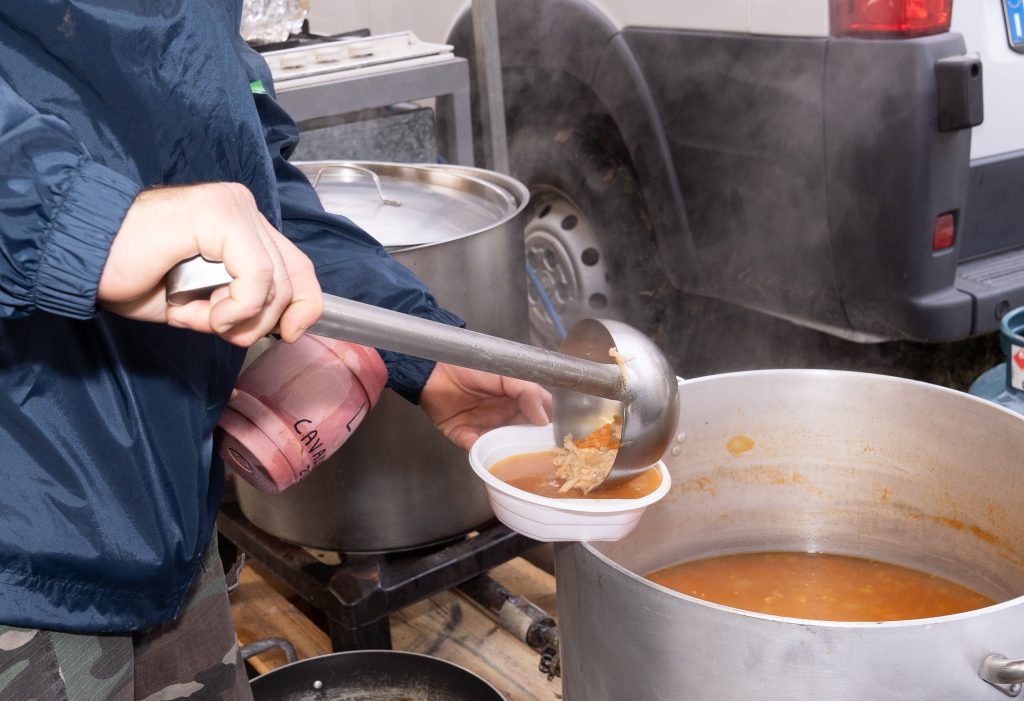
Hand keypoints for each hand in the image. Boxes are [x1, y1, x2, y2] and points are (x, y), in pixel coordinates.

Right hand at [98, 183, 321, 346]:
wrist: (84, 259)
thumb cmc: (134, 276)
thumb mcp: (204, 299)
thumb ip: (243, 302)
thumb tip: (283, 323)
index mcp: (243, 224)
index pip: (297, 266)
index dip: (304, 306)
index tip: (289, 334)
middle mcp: (243, 208)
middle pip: (293, 276)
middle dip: (260, 320)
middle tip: (215, 326)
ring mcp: (233, 207)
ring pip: (277, 282)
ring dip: (238, 318)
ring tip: (196, 314)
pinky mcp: (220, 213)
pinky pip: (257, 276)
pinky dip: (236, 307)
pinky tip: (203, 311)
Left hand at [419, 363, 552, 450]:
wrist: (435, 369)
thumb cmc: (471, 367)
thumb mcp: (505, 374)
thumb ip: (527, 392)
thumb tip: (544, 419)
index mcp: (516, 401)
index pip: (539, 415)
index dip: (549, 426)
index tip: (558, 438)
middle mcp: (503, 417)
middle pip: (523, 436)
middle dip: (532, 446)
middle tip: (543, 455)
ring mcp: (484, 428)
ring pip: (502, 448)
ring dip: (509, 455)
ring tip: (520, 462)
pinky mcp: (464, 436)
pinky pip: (476, 451)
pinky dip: (482, 456)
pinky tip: (488, 459)